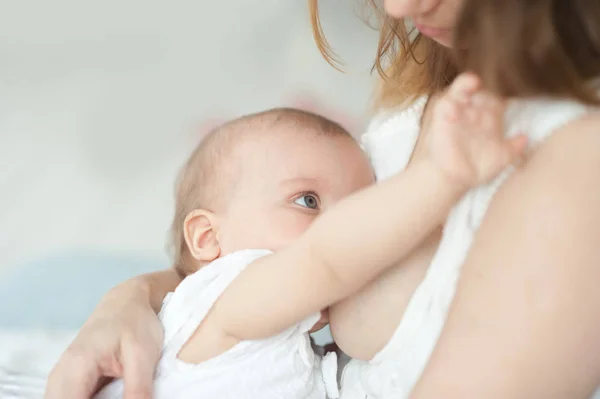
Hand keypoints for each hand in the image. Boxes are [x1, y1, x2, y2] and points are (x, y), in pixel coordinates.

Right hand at [45, 284, 162, 398]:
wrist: (125, 302)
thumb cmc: (135, 323)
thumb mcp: (144, 355)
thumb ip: (138, 389)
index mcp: (77, 366)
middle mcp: (60, 375)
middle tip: (121, 395)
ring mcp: (60, 379)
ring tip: (117, 392)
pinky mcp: (67, 382)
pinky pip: (69, 398)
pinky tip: (110, 395)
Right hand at [427, 73, 527, 187]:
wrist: (453, 180)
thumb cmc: (476, 168)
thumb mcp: (501, 159)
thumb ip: (514, 148)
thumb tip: (526, 138)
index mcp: (489, 118)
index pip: (497, 100)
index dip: (502, 100)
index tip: (506, 105)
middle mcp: (474, 112)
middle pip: (481, 91)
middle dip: (485, 90)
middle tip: (489, 95)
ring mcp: (458, 113)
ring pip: (462, 88)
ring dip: (466, 83)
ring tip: (473, 82)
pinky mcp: (442, 118)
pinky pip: (445, 104)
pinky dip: (450, 104)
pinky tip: (455, 114)